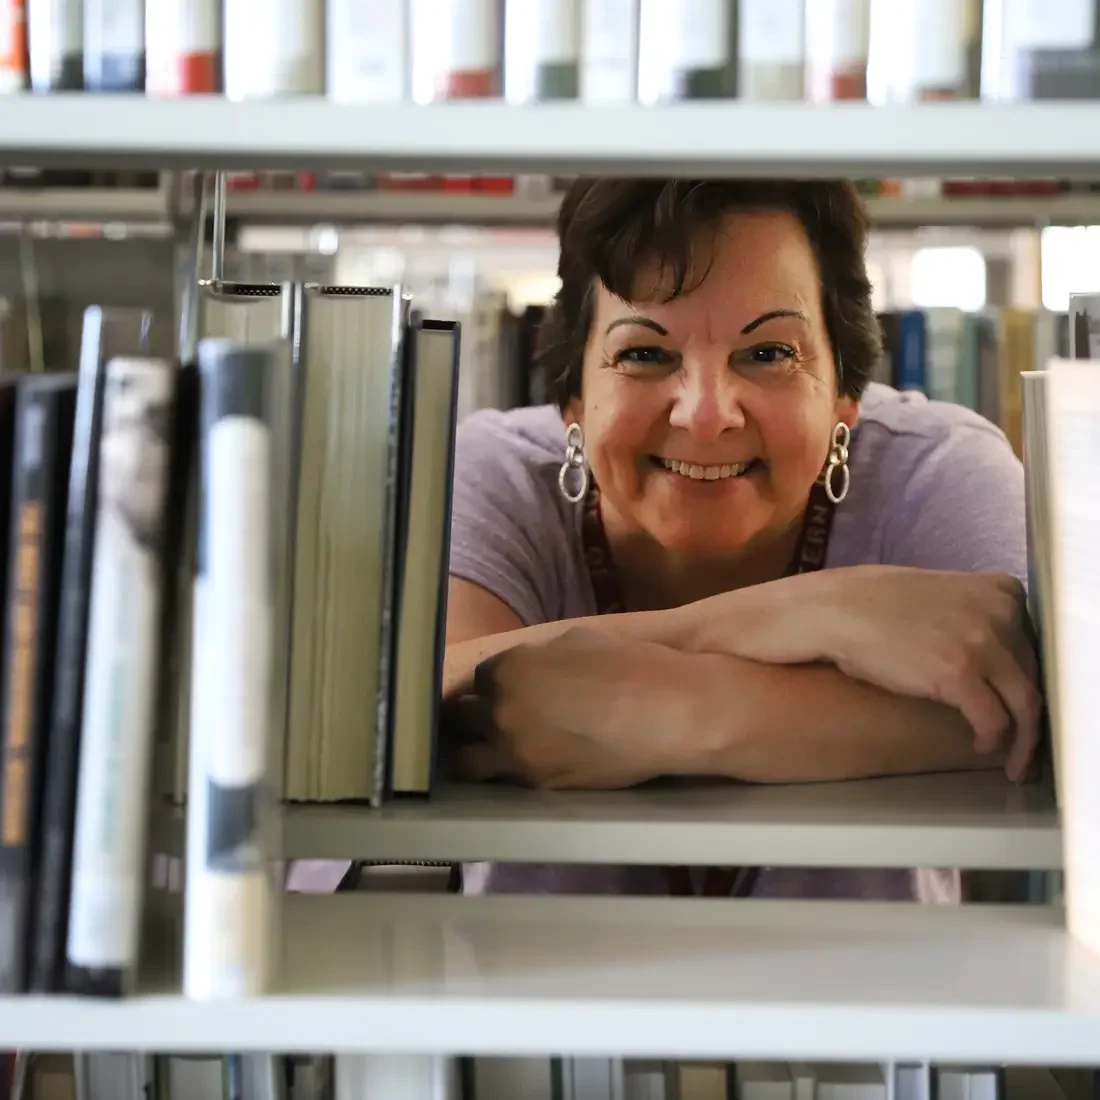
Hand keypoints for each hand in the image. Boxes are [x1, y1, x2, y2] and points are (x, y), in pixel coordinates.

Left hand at [448, 628, 703, 788]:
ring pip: (467, 761)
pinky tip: (525, 764)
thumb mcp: (573, 641)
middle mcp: (501, 713)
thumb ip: (536, 658)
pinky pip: (505, 781)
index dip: (494, 683)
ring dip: (475, 752)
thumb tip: (525, 669)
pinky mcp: (539, 786)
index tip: (505, 689)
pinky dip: (508, 773)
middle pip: (462, 719)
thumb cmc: (629, 665)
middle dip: (474, 717)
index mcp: (507, 669)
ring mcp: (516, 754)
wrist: (667, 714)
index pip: (479, 679)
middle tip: (487, 720)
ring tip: (490, 751)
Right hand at [810, 567, 1040, 779]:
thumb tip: (992, 653)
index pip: (1034, 645)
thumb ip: (976, 615)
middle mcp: (1000, 612)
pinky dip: (993, 739)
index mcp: (1001, 590)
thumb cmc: (874, 604)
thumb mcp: (944, 594)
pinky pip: (994, 719)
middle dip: (1030, 713)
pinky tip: (983, 745)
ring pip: (1025, 703)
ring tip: (1013, 759)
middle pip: (1033, 674)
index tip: (1024, 704)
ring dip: (1023, 738)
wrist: (834, 611)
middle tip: (1024, 740)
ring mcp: (982, 642)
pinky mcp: (959, 673)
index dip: (1030, 679)